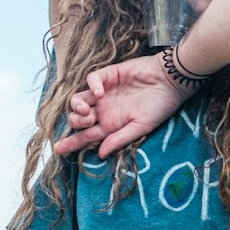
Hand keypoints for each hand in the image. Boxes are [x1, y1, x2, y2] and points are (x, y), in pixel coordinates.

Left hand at [54, 54, 190, 157]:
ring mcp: (104, 92)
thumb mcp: (141, 127)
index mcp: (110, 125)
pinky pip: (91, 80)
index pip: (86, 136)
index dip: (72, 143)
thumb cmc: (159, 107)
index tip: (58, 149)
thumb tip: (100, 154)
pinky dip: (91, 86)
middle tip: (89, 120)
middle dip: (76, 122)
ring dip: (77, 106)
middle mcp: (103, 110)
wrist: (170, 81)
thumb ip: (119, 139)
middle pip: (77, 118)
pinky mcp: (108, 75)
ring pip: (78, 99)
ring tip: (88, 110)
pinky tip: (100, 93)